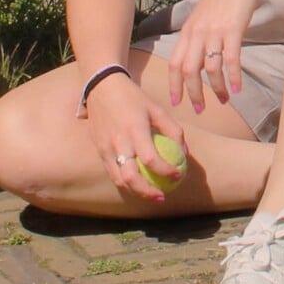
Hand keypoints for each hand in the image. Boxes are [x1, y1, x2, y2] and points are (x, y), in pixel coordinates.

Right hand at [86, 75, 186, 200]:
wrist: (101, 87)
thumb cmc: (133, 98)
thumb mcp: (156, 109)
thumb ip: (172, 130)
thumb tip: (185, 153)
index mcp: (134, 129)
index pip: (150, 159)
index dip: (166, 170)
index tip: (179, 174)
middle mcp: (118, 141)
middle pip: (131, 177)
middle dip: (147, 192)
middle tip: (162, 196)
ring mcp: (105, 147)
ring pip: (119, 179)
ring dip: (135, 191)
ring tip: (150, 194)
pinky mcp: (98, 150)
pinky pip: (112, 172)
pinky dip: (125, 182)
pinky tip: (136, 183)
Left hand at [167, 0, 261, 113]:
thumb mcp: (202, 18)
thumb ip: (197, 38)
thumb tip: (197, 64)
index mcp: (187, 31)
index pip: (174, 63)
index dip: (174, 85)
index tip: (176, 102)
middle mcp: (197, 33)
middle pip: (188, 70)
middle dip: (193, 94)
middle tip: (200, 109)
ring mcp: (214, 31)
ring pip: (209, 68)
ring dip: (216, 88)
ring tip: (224, 99)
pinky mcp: (233, 30)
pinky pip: (231, 59)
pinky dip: (234, 77)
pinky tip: (238, 88)